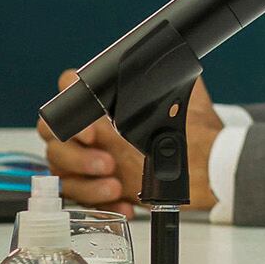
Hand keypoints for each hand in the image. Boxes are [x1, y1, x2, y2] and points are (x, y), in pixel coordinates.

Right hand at [37, 73, 221, 212]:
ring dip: (86, 183)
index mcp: (104, 107)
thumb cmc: (194, 132)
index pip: (66, 97)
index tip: (92, 130)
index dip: (68, 111)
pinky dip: (99, 204)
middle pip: (53, 140)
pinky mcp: (97, 187)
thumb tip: (167, 59)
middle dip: (76, 154)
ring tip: (114, 186)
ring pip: (62, 173)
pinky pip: (82, 199)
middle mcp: (91, 132)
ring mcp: (90, 161)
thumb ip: (167, 79)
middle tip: (107, 162)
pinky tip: (123, 204)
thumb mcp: (182, 99)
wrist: (211, 167)